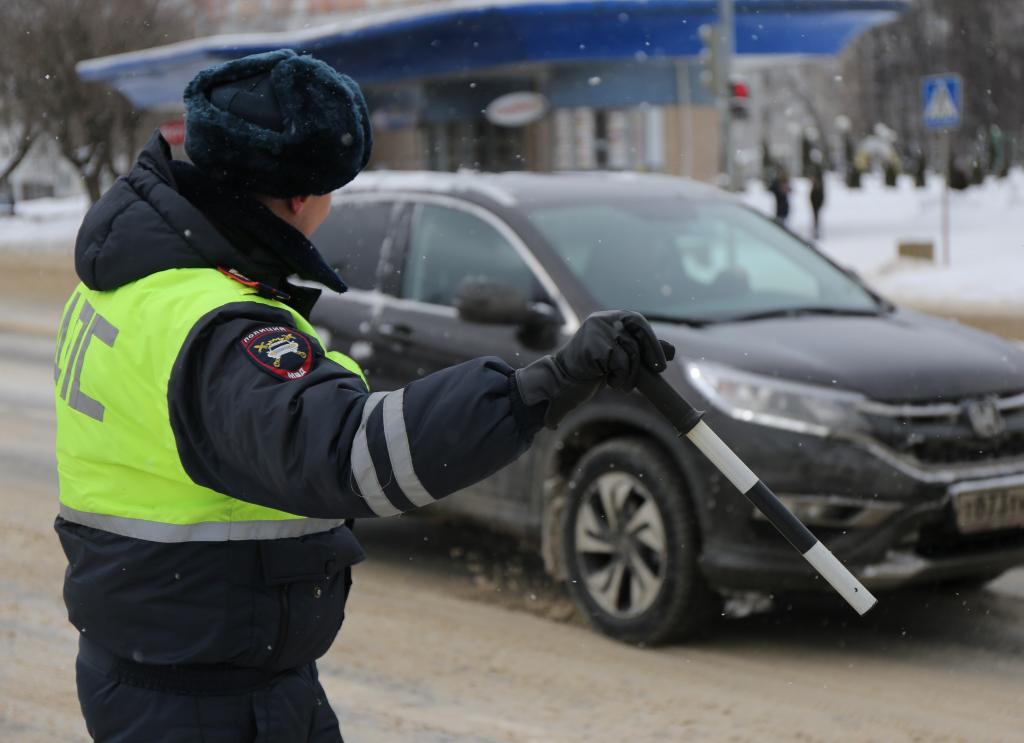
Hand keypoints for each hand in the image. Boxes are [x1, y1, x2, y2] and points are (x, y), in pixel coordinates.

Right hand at [555, 310, 672, 389]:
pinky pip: (621, 364)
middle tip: (657, 370)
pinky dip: (619, 377)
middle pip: (637, 335)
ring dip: (630, 374)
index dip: (652, 340)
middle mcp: (602, 320)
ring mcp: (597, 332)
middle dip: (651, 353)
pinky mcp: (594, 347)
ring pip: (631, 353)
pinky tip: (606, 380)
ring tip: (617, 381)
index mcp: (607, 318)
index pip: (637, 321)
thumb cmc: (590, 369)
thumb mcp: (618, 357)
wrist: (562, 381)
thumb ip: (640, 350)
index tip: (661, 361)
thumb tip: (671, 351)